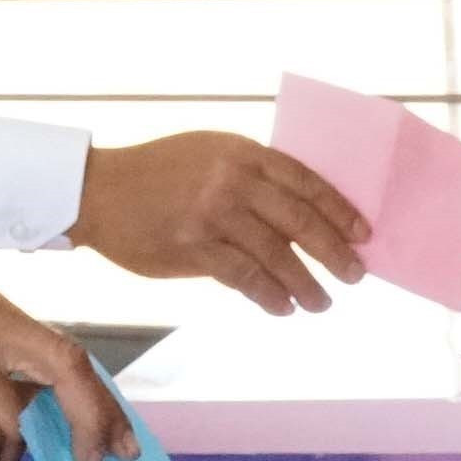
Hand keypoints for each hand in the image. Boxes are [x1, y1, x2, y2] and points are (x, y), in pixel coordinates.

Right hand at [74, 133, 369, 314]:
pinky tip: (282, 307)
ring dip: (305, 284)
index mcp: (242, 153)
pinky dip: (269, 295)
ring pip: (276, 254)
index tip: (362, 234)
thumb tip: (299, 215)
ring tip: (321, 303)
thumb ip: (249, 176)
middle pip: (299, 220)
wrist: (98, 190)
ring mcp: (213, 214)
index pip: (305, 181)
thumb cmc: (156, 174)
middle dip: (333, 252)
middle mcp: (232, 180)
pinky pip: (244, 276)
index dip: (339, 210)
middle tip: (355, 275)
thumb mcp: (208, 156)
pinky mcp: (193, 246)